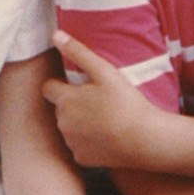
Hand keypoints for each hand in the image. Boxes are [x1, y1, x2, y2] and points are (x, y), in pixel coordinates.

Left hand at [42, 31, 156, 167]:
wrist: (145, 140)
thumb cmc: (126, 102)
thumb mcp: (104, 71)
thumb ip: (78, 52)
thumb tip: (55, 35)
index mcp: (65, 100)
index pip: (48, 88)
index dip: (60, 85)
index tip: (79, 86)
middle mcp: (62, 123)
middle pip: (59, 108)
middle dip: (71, 104)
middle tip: (97, 101)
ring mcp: (71, 143)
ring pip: (68, 128)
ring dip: (78, 123)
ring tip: (104, 119)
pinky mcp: (82, 159)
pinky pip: (78, 146)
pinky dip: (87, 142)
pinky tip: (106, 136)